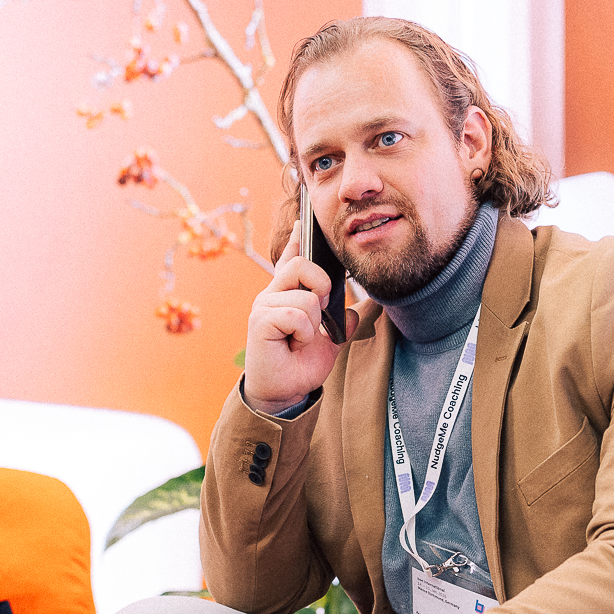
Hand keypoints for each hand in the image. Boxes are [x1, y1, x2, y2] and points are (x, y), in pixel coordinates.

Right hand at [244, 224, 357, 414]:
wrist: (285, 392)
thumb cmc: (300, 365)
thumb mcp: (329, 342)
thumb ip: (340, 323)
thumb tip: (353, 311)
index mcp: (287, 293)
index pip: (292, 258)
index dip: (298, 239)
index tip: (303, 221)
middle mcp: (272, 293)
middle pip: (303, 265)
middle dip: (321, 287)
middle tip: (318, 314)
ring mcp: (264, 305)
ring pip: (306, 297)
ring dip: (313, 324)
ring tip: (300, 340)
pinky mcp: (260, 320)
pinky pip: (296, 315)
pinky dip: (304, 334)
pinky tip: (293, 345)